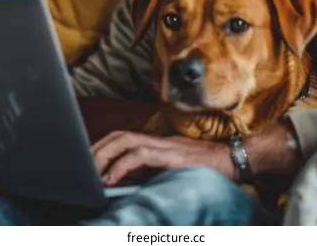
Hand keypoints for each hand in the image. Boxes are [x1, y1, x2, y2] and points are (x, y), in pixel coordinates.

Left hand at [92, 131, 234, 186]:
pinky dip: (122, 166)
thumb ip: (153, 171)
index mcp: (157, 143)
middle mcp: (158, 140)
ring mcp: (164, 146)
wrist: (234, 159)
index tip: (89, 158)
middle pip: (120, 135)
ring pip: (126, 141)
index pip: (124, 136)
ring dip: (105, 155)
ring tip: (92, 172)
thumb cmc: (207, 168)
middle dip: (98, 148)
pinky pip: (141, 155)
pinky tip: (111, 178)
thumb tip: (126, 181)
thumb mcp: (174, 169)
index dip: (104, 144)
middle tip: (82, 165)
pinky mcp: (170, 155)